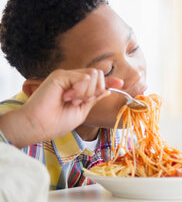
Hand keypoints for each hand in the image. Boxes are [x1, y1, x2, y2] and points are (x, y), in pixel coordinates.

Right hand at [0, 68, 122, 147]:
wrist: (39, 126)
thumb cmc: (56, 122)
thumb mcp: (82, 111)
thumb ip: (94, 99)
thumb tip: (108, 90)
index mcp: (76, 88)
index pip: (96, 80)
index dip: (109, 81)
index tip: (121, 83)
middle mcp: (71, 79)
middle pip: (98, 76)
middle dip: (96, 91)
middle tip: (80, 103)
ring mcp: (65, 76)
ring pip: (93, 75)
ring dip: (88, 92)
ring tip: (72, 101)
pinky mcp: (60, 75)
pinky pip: (85, 77)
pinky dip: (81, 90)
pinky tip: (68, 98)